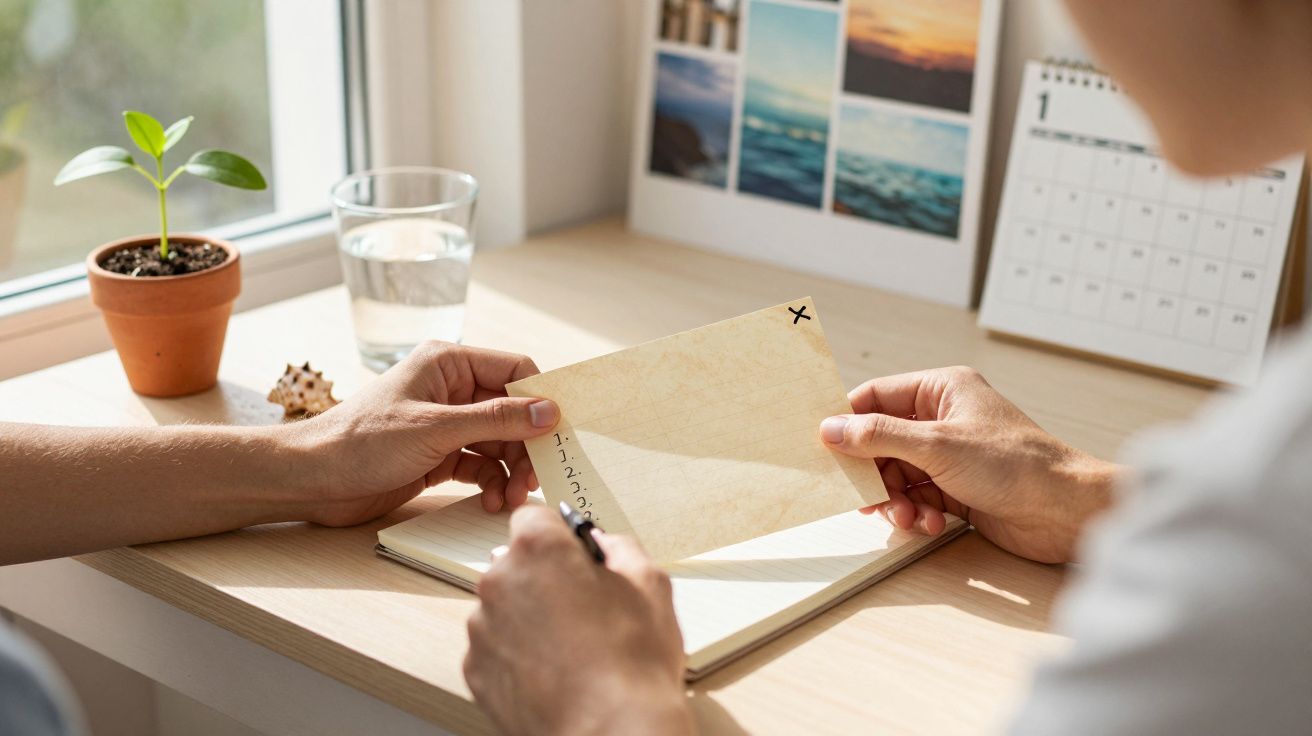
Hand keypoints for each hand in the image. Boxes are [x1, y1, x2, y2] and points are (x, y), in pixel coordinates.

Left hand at [285, 342, 558, 526]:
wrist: (312, 480)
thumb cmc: (361, 442)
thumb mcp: (435, 428)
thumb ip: (496, 420)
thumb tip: (549, 411)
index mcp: (449, 363)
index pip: (515, 371)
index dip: (541, 400)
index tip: (560, 433)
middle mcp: (452, 389)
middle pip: (513, 412)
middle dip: (527, 446)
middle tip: (535, 479)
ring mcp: (446, 423)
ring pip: (500, 443)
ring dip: (511, 471)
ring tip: (511, 499)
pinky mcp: (439, 455)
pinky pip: (481, 465)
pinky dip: (492, 483)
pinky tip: (493, 502)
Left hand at [464, 505, 693, 735]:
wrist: (609, 735)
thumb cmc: (632, 666)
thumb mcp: (651, 585)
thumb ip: (621, 548)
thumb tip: (603, 544)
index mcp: (538, 549)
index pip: (534, 517)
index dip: (559, 536)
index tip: (575, 554)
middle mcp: (499, 581)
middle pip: (516, 562)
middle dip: (545, 577)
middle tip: (584, 608)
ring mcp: (482, 628)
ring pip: (504, 606)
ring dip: (529, 617)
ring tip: (571, 649)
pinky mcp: (475, 670)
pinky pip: (495, 647)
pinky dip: (517, 655)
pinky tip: (553, 672)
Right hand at [820, 367, 1117, 563]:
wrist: (1065, 512)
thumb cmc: (1018, 465)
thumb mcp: (937, 445)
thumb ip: (879, 436)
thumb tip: (833, 429)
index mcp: (942, 390)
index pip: (877, 397)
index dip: (849, 421)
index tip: (826, 446)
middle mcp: (945, 419)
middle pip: (883, 441)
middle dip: (875, 473)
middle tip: (866, 497)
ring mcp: (952, 455)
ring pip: (899, 474)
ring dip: (896, 500)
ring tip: (908, 516)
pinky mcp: (959, 489)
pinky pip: (919, 497)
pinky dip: (917, 513)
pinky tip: (930, 524)